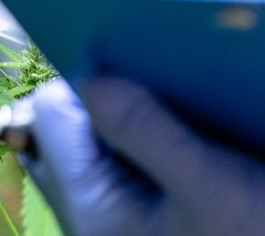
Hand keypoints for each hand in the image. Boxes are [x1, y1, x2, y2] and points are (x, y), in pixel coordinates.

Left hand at [22, 78, 264, 235]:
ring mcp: (136, 224)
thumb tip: (94, 75)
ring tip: (192, 91)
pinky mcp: (171, 224)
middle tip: (165, 68)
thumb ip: (143, 126)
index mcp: (95, 212)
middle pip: (80, 132)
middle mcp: (104, 219)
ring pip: (117, 148)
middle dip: (117, 92)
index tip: (133, 45)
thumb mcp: (209, 181)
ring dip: (149, 116)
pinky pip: (149, 169)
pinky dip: (171, 142)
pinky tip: (211, 126)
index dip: (86, 72)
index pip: (53, 118)